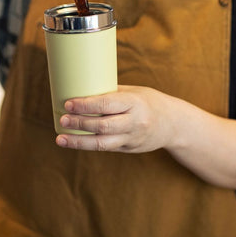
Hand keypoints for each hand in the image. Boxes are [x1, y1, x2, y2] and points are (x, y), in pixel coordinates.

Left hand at [56, 85, 176, 152]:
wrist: (174, 124)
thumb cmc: (149, 101)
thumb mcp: (134, 92)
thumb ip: (111, 93)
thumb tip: (82, 88)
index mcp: (135, 103)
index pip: (107, 104)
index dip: (86, 105)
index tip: (68, 104)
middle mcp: (134, 122)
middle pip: (102, 125)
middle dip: (80, 123)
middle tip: (62, 119)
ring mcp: (132, 138)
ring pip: (102, 143)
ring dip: (79, 141)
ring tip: (61, 138)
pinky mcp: (129, 149)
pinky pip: (106, 148)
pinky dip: (88, 144)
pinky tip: (74, 142)